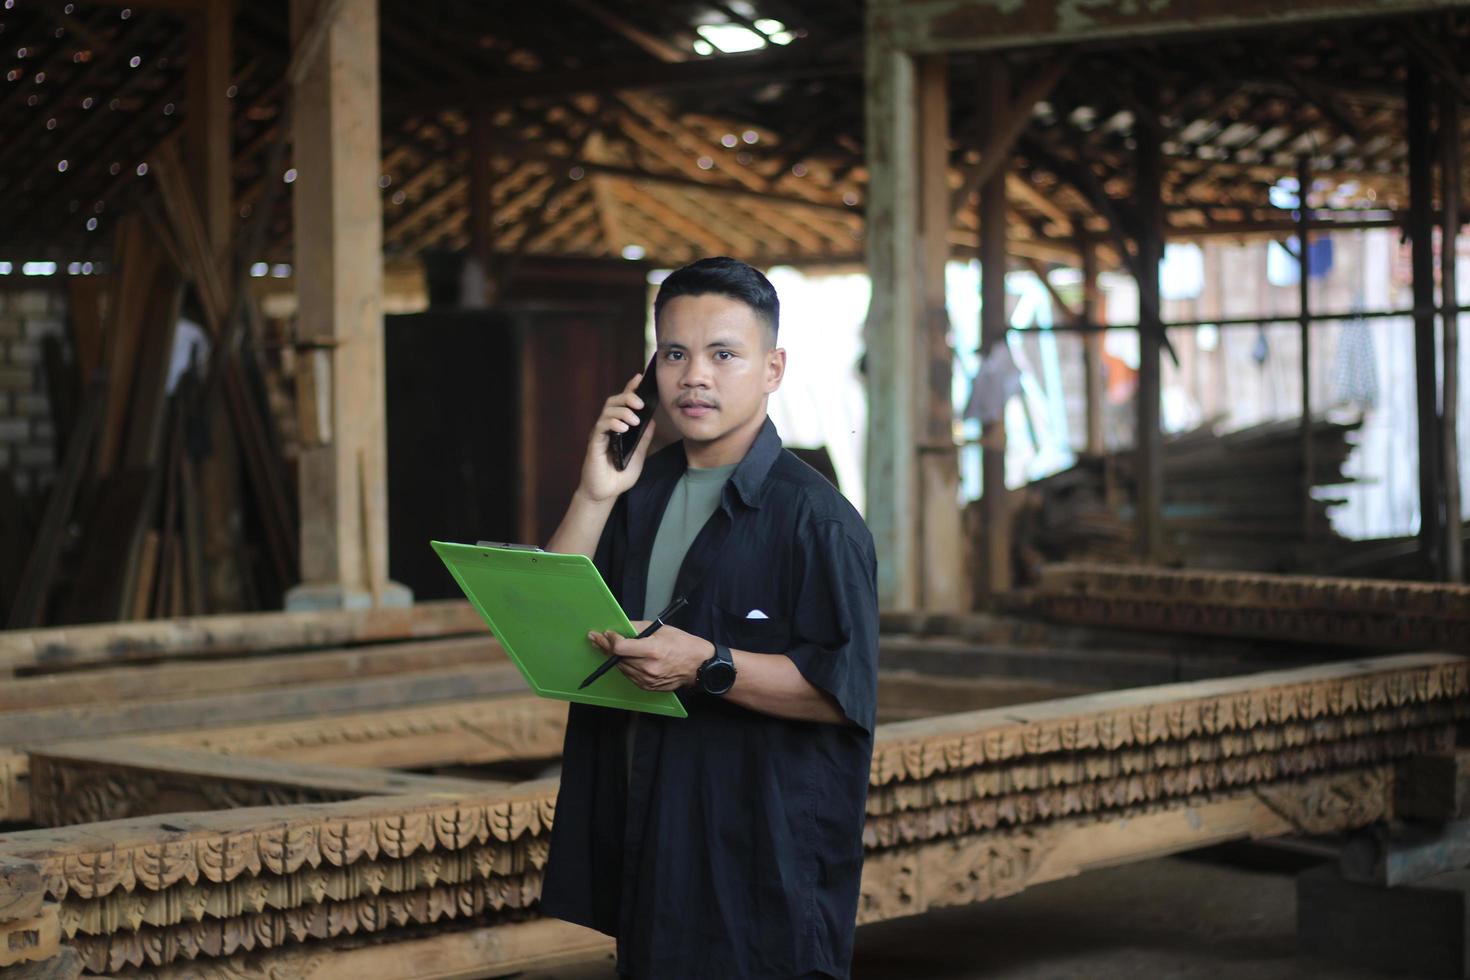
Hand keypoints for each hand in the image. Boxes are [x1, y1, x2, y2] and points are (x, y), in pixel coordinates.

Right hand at [577, 373, 656, 503]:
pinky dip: (613, 423)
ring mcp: (600, 433)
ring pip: (608, 410)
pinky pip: (601, 426)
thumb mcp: (639, 455)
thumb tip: (653, 421)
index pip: (624, 403)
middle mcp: (608, 427)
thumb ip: (644, 439)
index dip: (630, 388)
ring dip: (623, 411)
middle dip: (628, 397)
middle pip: (614, 401)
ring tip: (634, 420)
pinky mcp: (595, 442)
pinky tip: (623, 428)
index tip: (640, 377)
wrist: (606, 493)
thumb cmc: (620, 475)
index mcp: (619, 427)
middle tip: (641, 404)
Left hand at [587, 623, 710, 691]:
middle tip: (594, 638)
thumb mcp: (662, 629)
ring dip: (612, 657)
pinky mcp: (647, 687)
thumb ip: (638, 628)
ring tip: (604, 646)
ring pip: (621, 668)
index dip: (610, 640)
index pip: (621, 648)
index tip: (605, 633)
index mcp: (653, 650)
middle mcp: (648, 668)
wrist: (698, 666)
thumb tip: (621, 627)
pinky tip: (620, 658)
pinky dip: (623, 666)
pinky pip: (629, 675)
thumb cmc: (683, 644)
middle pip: (617, 658)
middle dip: (605, 647)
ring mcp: (647, 680)